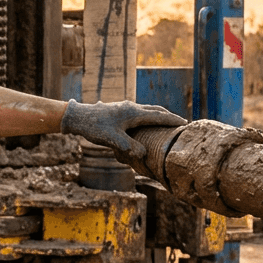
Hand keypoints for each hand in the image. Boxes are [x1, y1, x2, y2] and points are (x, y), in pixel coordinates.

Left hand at [60, 99, 186, 158]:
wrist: (78, 116)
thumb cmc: (95, 127)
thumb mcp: (112, 140)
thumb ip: (129, 147)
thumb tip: (143, 154)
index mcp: (134, 113)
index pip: (159, 116)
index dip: (172, 120)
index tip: (185, 124)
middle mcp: (132, 107)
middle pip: (156, 110)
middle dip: (168, 116)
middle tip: (180, 124)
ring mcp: (126, 108)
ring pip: (148, 110)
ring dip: (159, 116)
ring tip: (167, 123)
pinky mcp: (120, 110)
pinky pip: (140, 112)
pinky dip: (149, 116)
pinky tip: (147, 124)